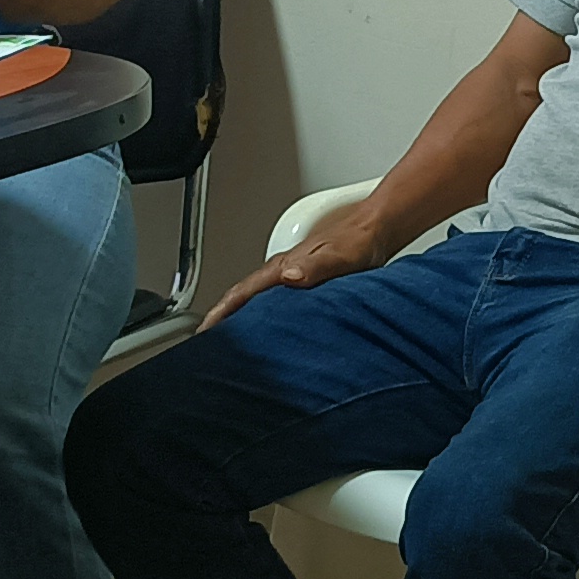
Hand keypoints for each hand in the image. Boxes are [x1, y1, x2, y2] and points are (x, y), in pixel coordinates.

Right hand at [200, 217, 387, 332]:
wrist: (376, 229)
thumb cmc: (359, 242)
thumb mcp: (340, 257)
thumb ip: (316, 266)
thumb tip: (288, 276)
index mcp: (283, 266)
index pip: (241, 293)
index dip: (220, 314)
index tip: (203, 333)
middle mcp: (283, 271)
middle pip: (241, 298)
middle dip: (220, 321)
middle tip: (206, 348)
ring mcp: (291, 276)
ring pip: (254, 301)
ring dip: (238, 320)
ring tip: (227, 345)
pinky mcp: (303, 282)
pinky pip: (272, 302)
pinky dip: (260, 317)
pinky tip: (265, 331)